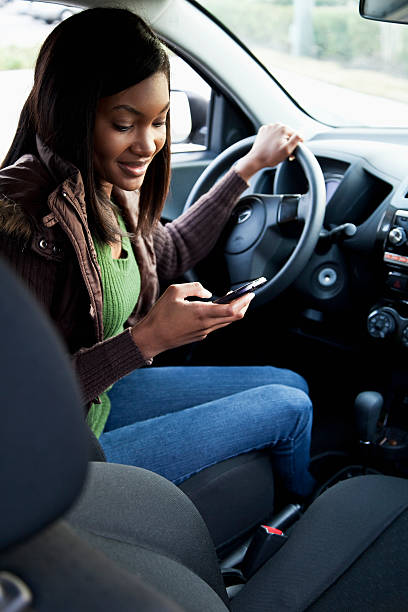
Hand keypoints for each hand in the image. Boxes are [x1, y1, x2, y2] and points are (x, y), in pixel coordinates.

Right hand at [131, 282, 253, 359]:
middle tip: (248, 294)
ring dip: (234, 310)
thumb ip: (194, 288)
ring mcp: (204, 332)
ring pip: (226, 322)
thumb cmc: (161, 314)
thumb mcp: (174, 291)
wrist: (152, 338)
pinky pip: (216, 325)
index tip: (250, 292)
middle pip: (234, 317)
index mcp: (201, 313)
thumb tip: (209, 293)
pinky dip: (223, 315)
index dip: (243, 301)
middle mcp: (206, 325)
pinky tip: (219, 307)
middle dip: (244, 305)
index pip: (231, 309)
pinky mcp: (199, 336)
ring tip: (236, 298)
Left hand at [235, 123, 302, 182]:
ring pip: (280, 134)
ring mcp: (268, 127)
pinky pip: (272, 135)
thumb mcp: (287, 150)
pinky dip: (273, 140)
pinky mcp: (263, 131)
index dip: (296, 145)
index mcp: (283, 128)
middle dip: (287, 143)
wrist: (255, 160)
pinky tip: (270, 147)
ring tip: (276, 150)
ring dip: (281, 141)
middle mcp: (276, 124)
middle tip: (283, 153)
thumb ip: (296, 139)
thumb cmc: (271, 156)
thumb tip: (301, 134)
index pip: (296, 136)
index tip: (291, 153)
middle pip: (288, 134)